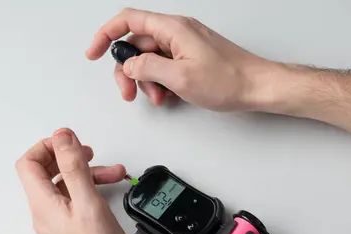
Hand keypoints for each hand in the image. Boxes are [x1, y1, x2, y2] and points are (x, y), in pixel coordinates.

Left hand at [16, 128, 133, 233]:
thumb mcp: (88, 204)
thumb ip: (74, 168)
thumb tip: (61, 137)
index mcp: (43, 205)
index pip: (28, 163)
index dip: (47, 147)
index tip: (71, 142)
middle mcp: (44, 213)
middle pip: (46, 173)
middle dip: (70, 158)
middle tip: (91, 154)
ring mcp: (56, 224)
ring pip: (65, 187)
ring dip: (87, 174)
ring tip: (115, 174)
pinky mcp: (69, 232)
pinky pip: (73, 202)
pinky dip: (90, 191)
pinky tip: (109, 192)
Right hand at [86, 8, 286, 110]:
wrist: (257, 87)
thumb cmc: (229, 80)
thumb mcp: (179, 78)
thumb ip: (147, 68)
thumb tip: (128, 65)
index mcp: (172, 28)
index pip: (128, 20)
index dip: (106, 35)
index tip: (93, 53)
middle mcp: (176, 32)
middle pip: (137, 44)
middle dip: (128, 70)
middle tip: (129, 92)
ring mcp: (184, 44)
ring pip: (150, 58)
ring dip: (146, 80)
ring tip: (158, 97)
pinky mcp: (190, 57)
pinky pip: (165, 65)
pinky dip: (160, 81)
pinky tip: (168, 95)